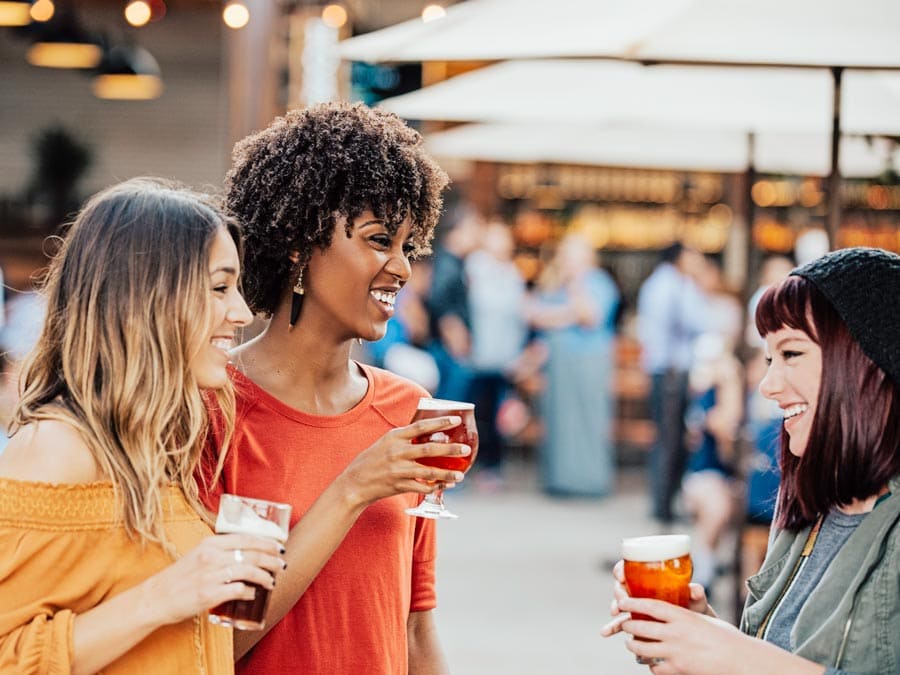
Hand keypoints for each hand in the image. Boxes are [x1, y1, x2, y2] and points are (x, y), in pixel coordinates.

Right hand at [139, 533, 285, 626]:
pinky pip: (237, 591)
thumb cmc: (180, 577)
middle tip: (281, 566)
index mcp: (210, 542)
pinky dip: (249, 593)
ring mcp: (210, 576)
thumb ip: (221, 550)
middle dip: (271, 560)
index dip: (267, 543)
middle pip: (251, 555)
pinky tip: (253, 595)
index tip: (279, 548)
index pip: (246, 538)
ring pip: (248, 572)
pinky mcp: (208, 595)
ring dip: (265, 577)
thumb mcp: (199, 554)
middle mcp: (211, 556)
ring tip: (271, 582)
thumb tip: (248, 552)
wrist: (156, 598)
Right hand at [335, 415, 471, 507]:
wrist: (354, 484)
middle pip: (429, 449)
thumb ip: (404, 438)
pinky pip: (422, 487)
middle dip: (450, 449)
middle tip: (466, 450)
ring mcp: (398, 470)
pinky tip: (445, 486)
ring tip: (460, 476)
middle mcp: (397, 452)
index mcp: (394, 437)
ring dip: (446, 474)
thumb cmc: (371, 461)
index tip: (456, 420)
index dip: (439, 422)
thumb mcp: (385, 442)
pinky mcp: (399, 485)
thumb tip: (427, 432)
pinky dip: (435, 487)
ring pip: (428, 471)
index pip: (420, 427)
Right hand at [601, 560, 714, 636]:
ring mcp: (636, 607)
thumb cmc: (693, 607)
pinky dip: (612, 627)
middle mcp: (640, 590)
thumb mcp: (695, 599)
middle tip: (623, 599)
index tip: (621, 575)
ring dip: (614, 608)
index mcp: (650, 578)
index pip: (630, 568)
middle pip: (622, 586)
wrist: (695, 630)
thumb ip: (696, 594)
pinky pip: (620, 623)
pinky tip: (606, 633)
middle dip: (619, 591)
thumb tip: (694, 589)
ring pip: (618, 604)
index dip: (621, 569)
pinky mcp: (635, 623)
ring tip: (615, 614)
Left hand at [612, 597, 747, 674]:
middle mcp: (676, 633)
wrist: (741, 661)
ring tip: (631, 643)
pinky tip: (651, 662)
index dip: (632, 603)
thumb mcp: (705, 618)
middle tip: (624, 622)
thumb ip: (686, 614)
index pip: (650, 606)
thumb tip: (674, 607)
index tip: (621, 601)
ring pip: (642, 649)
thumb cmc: (727, 637)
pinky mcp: (678, 670)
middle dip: (628, 624)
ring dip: (633, 645)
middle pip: (640, 626)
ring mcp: (675, 652)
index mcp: (683, 616)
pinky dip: (650, 664)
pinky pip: (654, 667)